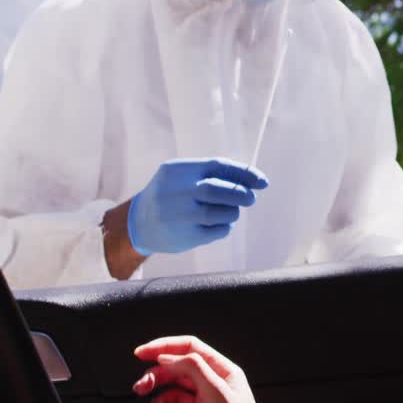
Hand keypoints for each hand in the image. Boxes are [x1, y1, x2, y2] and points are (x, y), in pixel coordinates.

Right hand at [127, 158, 268, 254]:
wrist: (139, 224)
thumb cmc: (171, 195)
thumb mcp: (182, 177)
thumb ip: (212, 174)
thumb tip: (253, 180)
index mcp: (178, 171)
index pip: (217, 166)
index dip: (244, 173)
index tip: (262, 182)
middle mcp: (177, 192)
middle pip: (217, 190)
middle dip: (241, 193)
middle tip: (250, 198)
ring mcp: (179, 215)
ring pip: (219, 212)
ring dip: (233, 212)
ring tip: (230, 212)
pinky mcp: (185, 236)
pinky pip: (217, 231)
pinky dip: (225, 227)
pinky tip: (220, 225)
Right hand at [134, 336, 273, 402]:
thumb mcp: (215, 391)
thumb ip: (191, 368)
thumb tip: (167, 356)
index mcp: (223, 372)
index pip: (190, 349)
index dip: (165, 347)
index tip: (142, 353)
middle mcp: (213, 387)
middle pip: (177, 373)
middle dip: (156, 378)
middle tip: (141, 387)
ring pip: (172, 397)